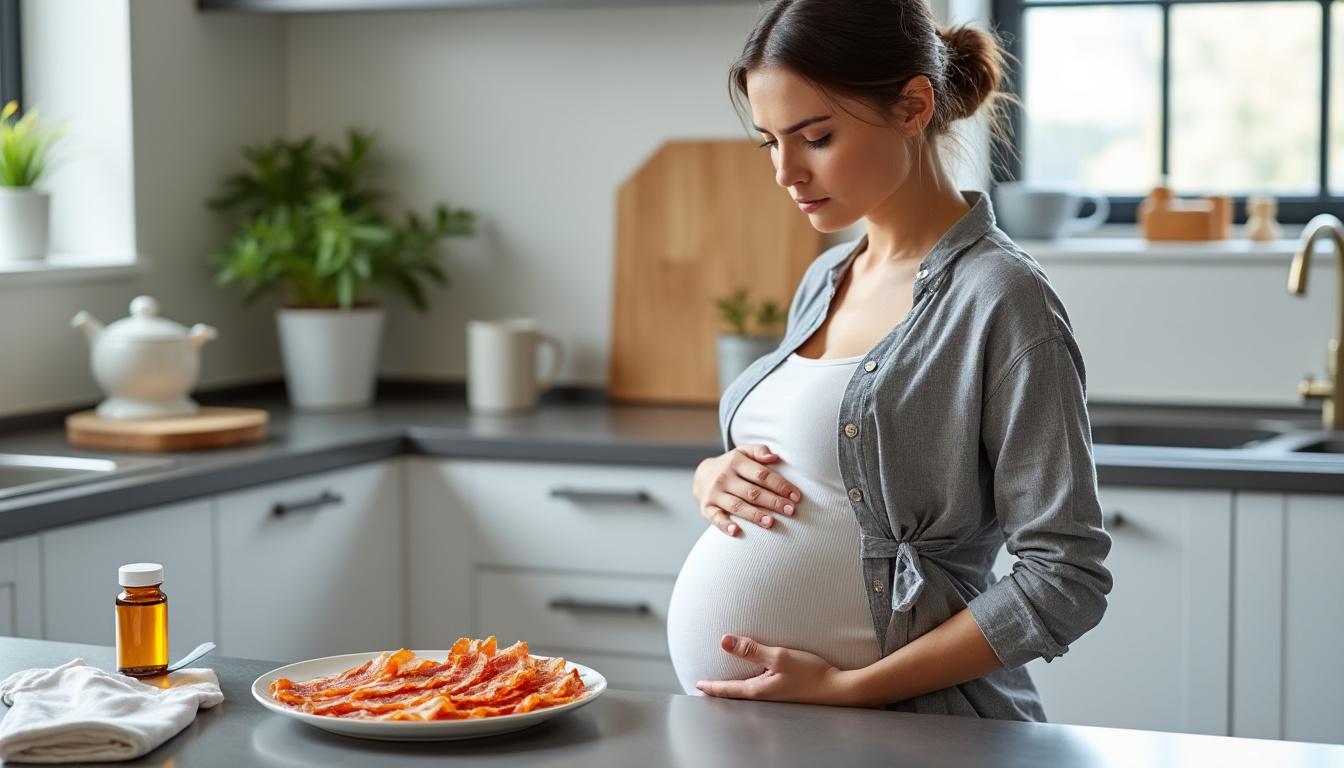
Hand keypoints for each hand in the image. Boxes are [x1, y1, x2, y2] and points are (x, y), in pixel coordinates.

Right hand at [692, 445, 801, 536]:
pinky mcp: (706, 508)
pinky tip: (736, 531)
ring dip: (754, 515)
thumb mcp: (743, 452)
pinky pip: (715, 518)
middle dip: (773, 502)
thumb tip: (774, 457)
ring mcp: (714, 494)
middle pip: (752, 492)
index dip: (780, 485)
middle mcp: (724, 478)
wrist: (701, 476)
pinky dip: (724, 525)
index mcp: (735, 462)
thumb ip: (759, 451)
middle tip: (791, 511)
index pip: (762, 475)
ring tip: (771, 522)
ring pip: (737, 506)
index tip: (796, 496)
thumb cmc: (732, 466)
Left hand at [694, 634, 864, 706]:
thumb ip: (750, 649)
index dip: (711, 687)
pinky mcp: (786, 693)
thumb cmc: (810, 674)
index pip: (727, 689)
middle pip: (735, 695)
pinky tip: (755, 679)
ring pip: (748, 693)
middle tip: (706, 689)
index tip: (698, 685)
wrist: (838, 689)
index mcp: (757, 690)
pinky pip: (761, 689)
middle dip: (720, 692)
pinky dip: (750, 685)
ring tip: (725, 685)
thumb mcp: (778, 656)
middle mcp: (764, 697)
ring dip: (735, 689)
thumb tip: (724, 641)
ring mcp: (776, 697)